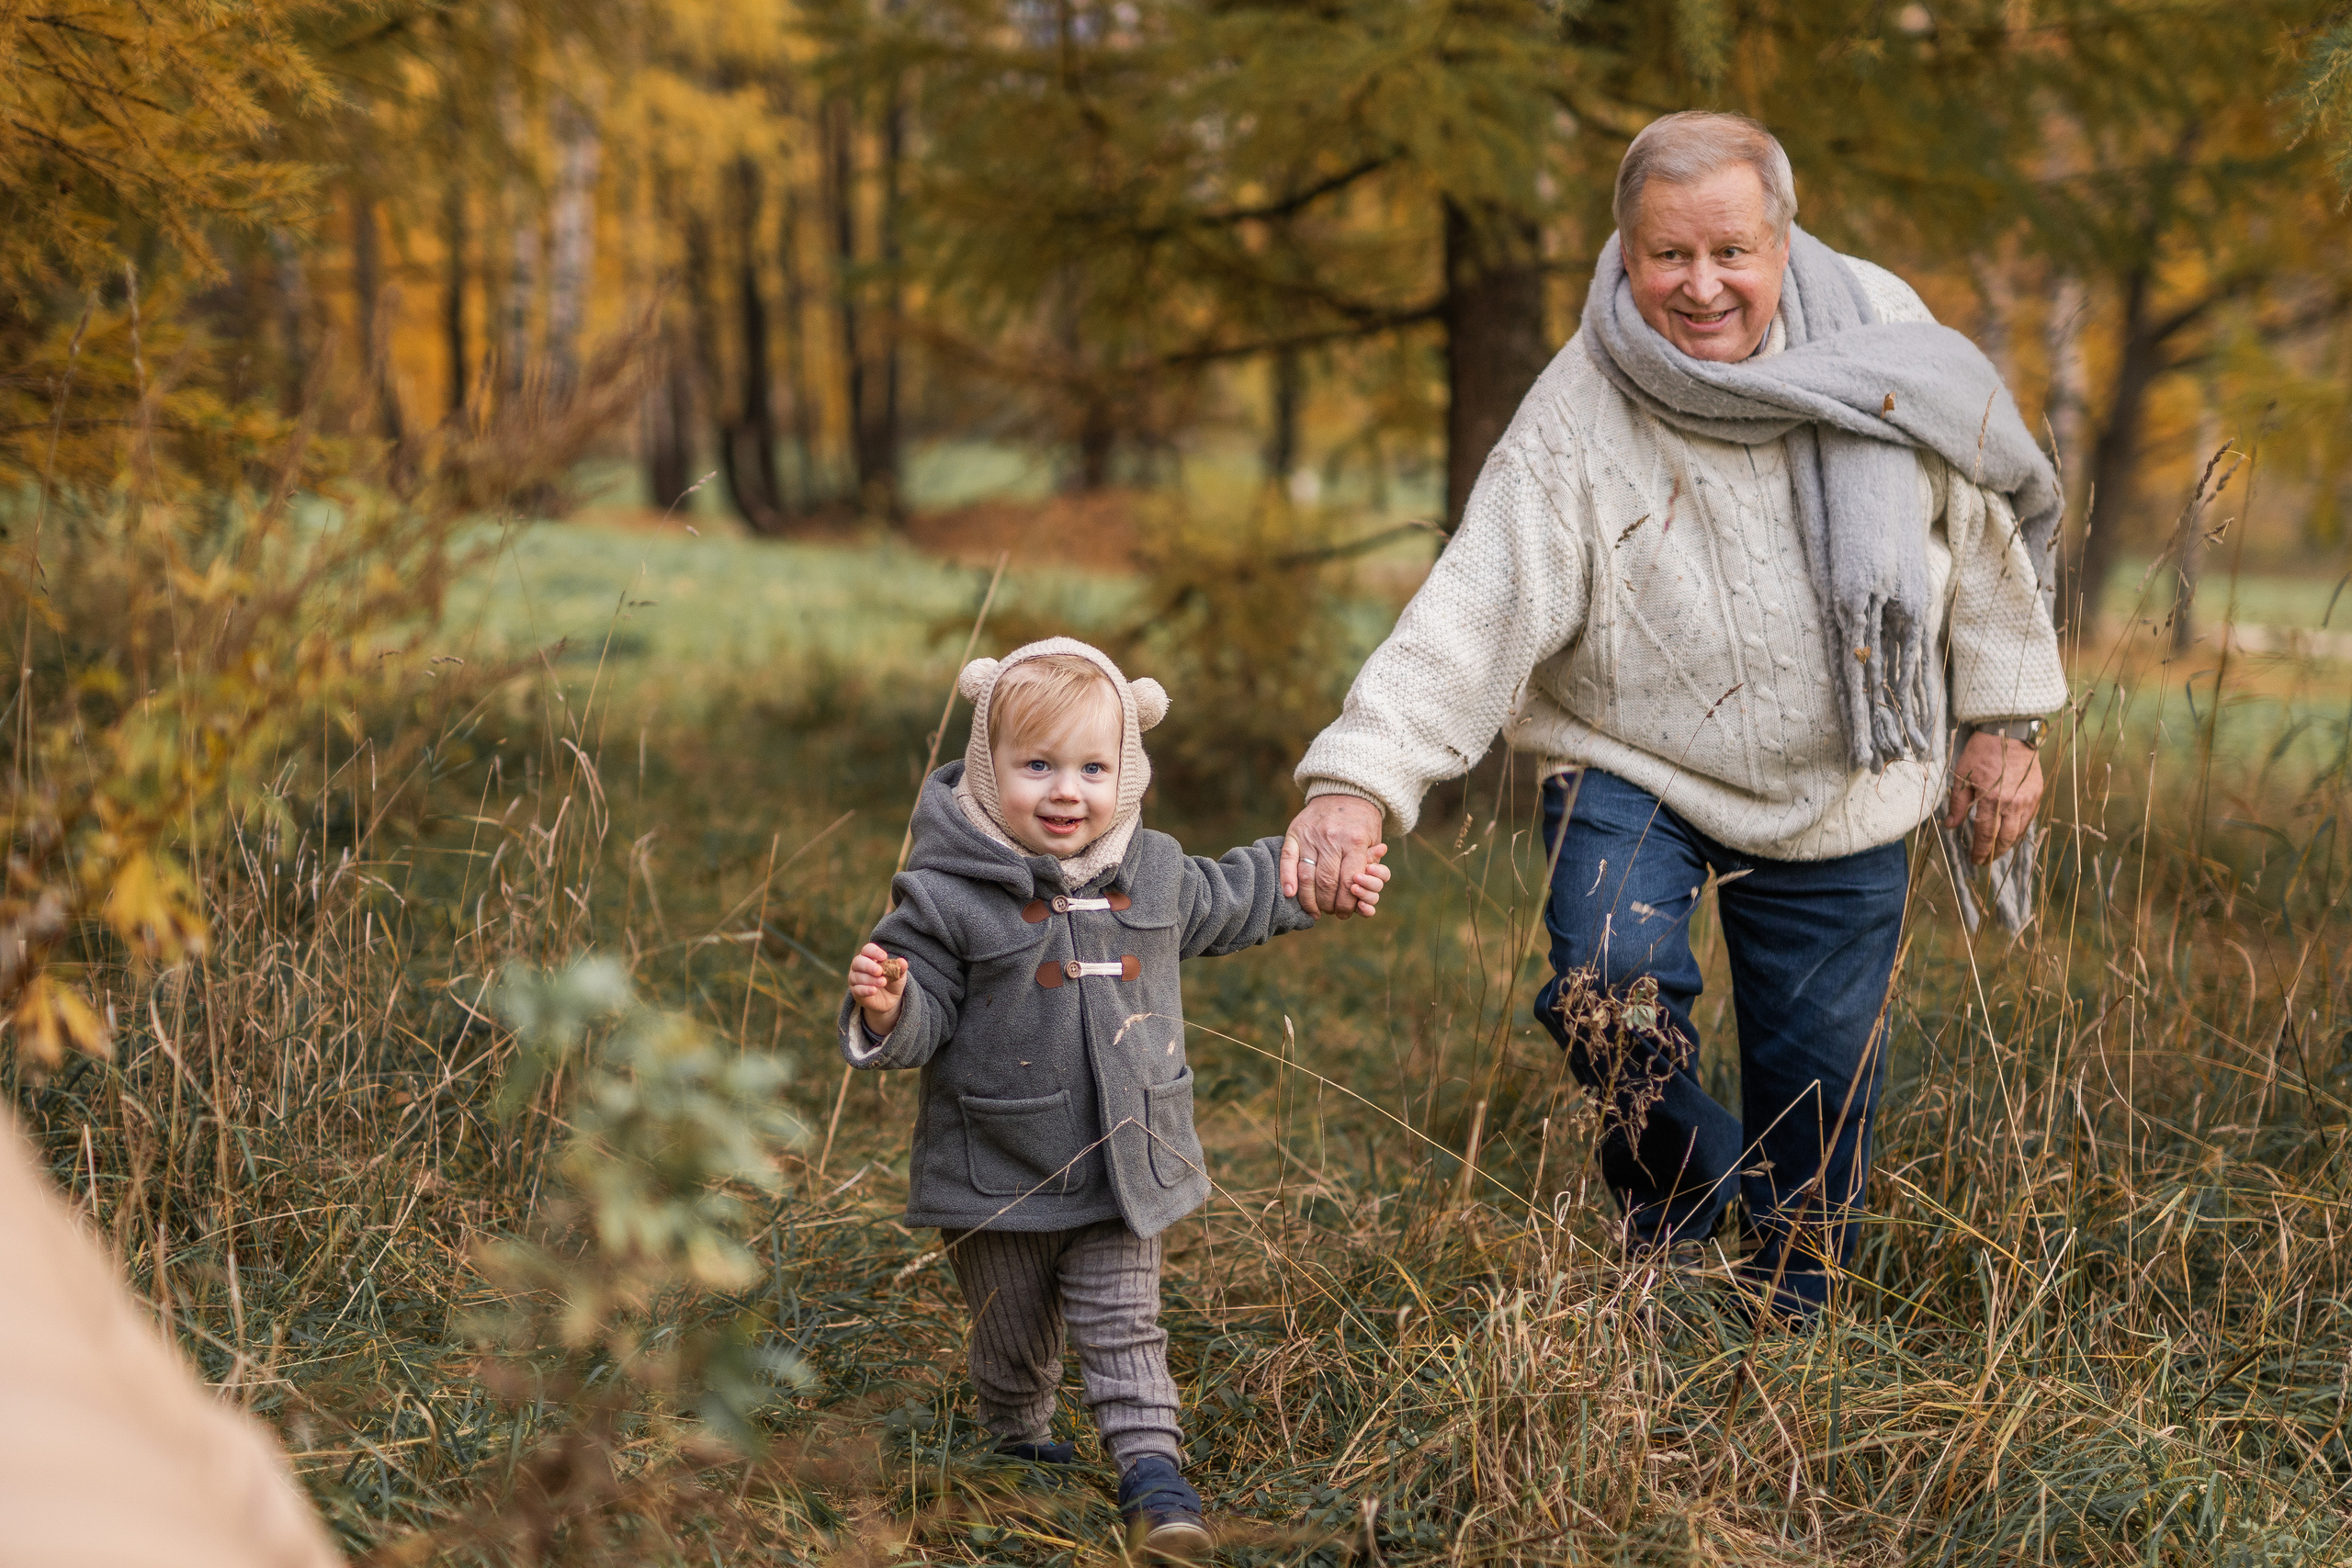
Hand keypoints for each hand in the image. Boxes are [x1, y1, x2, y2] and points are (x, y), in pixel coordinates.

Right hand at [847, 942, 906, 1035]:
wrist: (890, 999)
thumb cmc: (892, 981)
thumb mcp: (899, 974)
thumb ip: (900, 967)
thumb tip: (902, 962)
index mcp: (869, 957)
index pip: (867, 949)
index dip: (874, 952)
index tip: (884, 957)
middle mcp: (859, 966)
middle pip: (858, 961)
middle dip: (868, 966)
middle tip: (879, 971)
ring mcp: (855, 979)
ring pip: (857, 976)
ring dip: (870, 979)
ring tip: (883, 982)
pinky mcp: (856, 992)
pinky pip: (857, 989)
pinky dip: (865, 989)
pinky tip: (873, 990)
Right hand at [1281, 793, 1386, 917]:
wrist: (1346, 790)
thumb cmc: (1362, 822)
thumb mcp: (1374, 841)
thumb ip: (1369, 868)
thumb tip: (1365, 899)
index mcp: (1355, 841)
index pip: (1349, 882)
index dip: (1346, 903)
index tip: (1345, 912)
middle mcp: (1332, 838)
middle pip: (1326, 882)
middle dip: (1328, 904)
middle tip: (1330, 912)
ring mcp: (1311, 835)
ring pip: (1306, 875)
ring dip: (1308, 899)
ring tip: (1313, 910)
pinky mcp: (1295, 832)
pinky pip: (1287, 858)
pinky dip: (1287, 878)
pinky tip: (1289, 894)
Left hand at [1343, 847, 1392, 916]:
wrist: (1324, 871)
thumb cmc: (1341, 853)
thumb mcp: (1352, 851)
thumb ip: (1366, 852)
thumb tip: (1383, 848)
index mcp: (1373, 870)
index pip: (1384, 873)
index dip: (1378, 872)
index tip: (1369, 867)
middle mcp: (1371, 884)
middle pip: (1378, 886)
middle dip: (1368, 883)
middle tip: (1356, 877)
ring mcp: (1365, 896)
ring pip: (1373, 899)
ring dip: (1365, 894)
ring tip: (1353, 888)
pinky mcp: (1357, 907)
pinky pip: (1367, 911)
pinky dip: (1366, 910)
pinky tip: (1360, 905)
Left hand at [1944, 731, 2042, 863]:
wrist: (2010, 732)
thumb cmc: (1981, 752)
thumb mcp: (1962, 776)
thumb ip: (1958, 804)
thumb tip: (1950, 825)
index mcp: (1991, 800)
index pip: (1986, 835)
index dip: (1980, 851)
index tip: (1975, 860)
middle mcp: (2012, 803)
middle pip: (2005, 839)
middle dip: (1994, 853)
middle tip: (1985, 860)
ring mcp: (2027, 799)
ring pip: (2019, 832)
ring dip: (2008, 845)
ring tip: (1997, 851)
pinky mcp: (2037, 793)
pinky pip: (2029, 819)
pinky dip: (2020, 830)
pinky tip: (2012, 834)